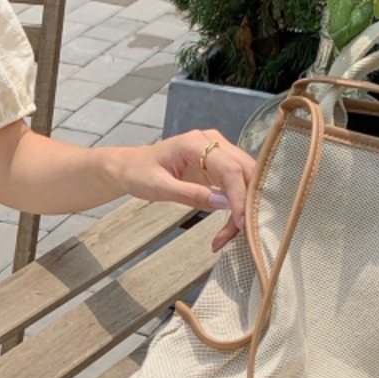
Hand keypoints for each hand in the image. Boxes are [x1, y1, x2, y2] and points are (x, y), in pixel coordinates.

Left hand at [112, 130, 255, 250]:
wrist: (133, 166)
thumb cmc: (140, 172)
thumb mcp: (159, 187)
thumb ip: (190, 194)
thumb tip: (222, 203)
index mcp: (196, 142)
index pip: (230, 168)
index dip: (239, 195)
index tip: (241, 221)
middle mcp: (213, 142)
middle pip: (244, 172)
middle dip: (246, 204)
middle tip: (238, 233)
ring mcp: (218, 152)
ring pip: (245, 179)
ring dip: (243, 207)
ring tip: (229, 234)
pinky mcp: (219, 166)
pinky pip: (236, 184)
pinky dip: (236, 205)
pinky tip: (229, 225)